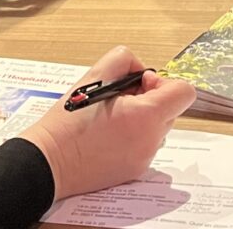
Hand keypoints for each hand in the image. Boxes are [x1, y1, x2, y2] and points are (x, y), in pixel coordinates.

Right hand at [17, 46, 195, 200]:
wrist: (48, 162)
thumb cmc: (68, 122)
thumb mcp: (94, 75)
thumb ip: (124, 60)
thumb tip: (141, 70)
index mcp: (146, 117)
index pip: (184, 92)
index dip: (164, 82)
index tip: (141, 84)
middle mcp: (151, 140)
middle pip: (170, 110)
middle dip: (149, 99)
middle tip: (118, 99)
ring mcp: (144, 159)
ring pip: (157, 128)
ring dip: (142, 118)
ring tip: (109, 118)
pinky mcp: (134, 171)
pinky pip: (145, 145)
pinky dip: (133, 136)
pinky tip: (106, 135)